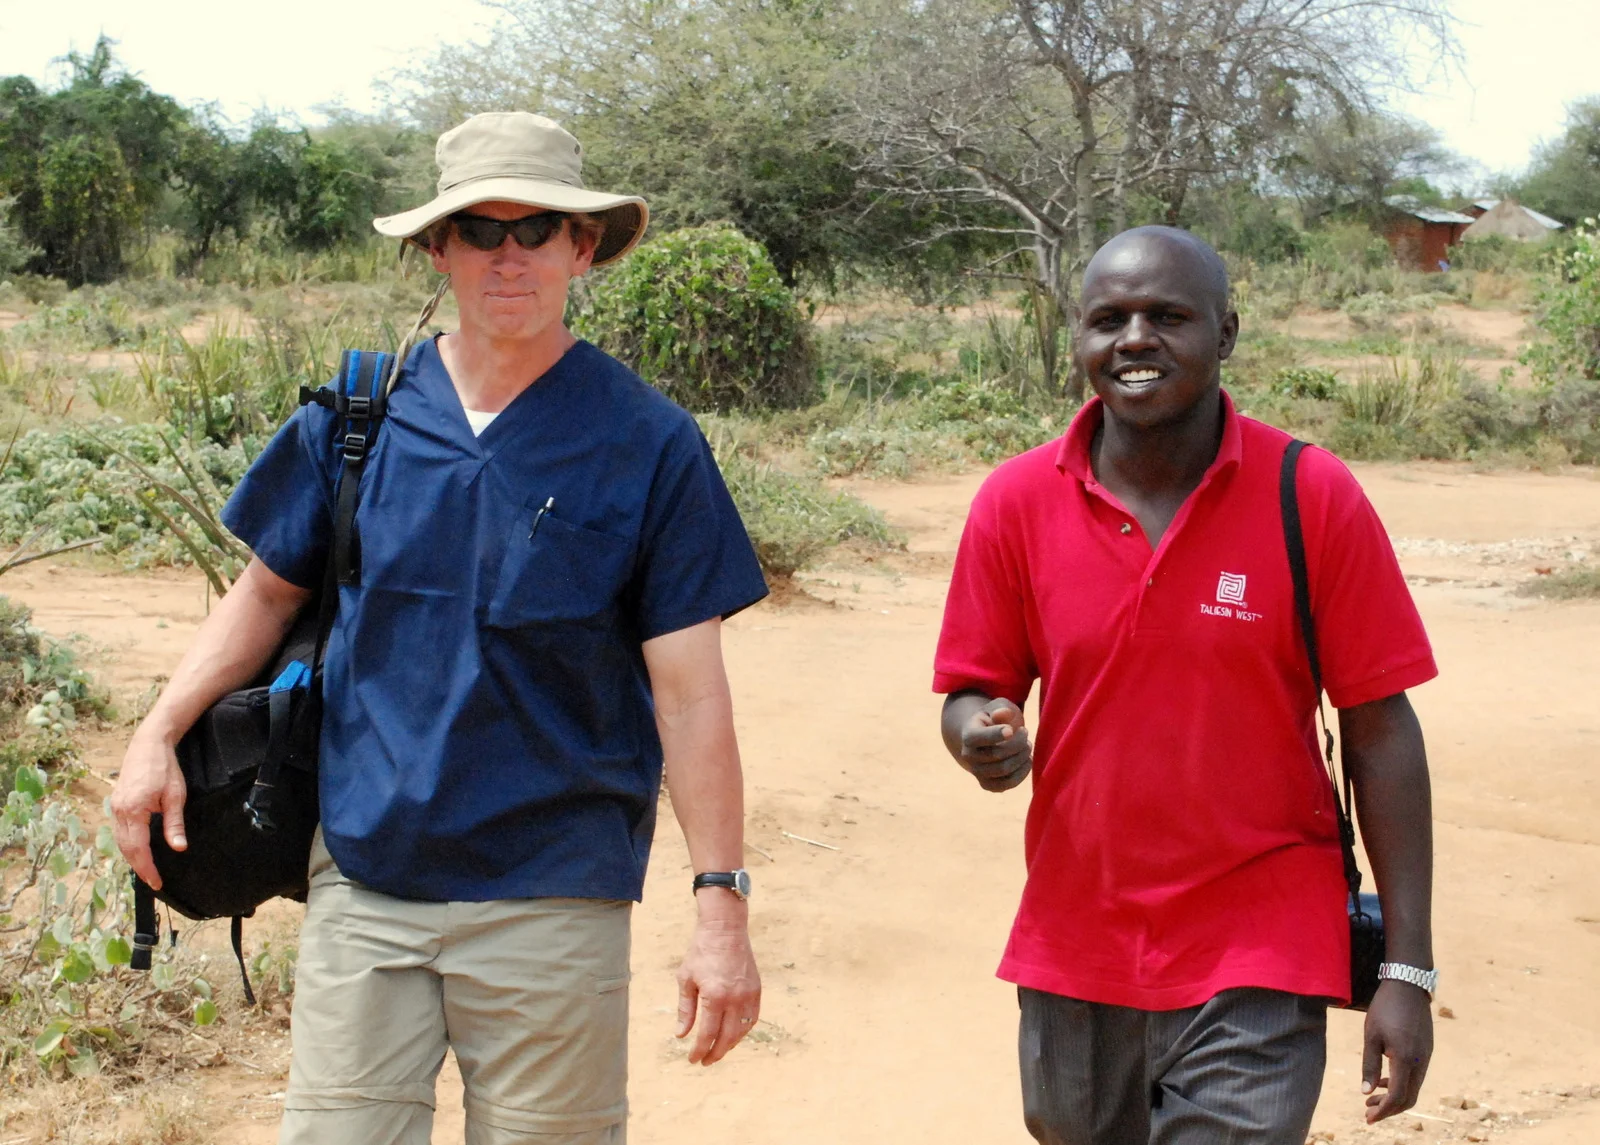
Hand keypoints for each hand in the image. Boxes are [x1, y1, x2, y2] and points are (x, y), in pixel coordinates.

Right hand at [110, 730, 187, 888]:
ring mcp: (114, 807)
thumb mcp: (175, 796)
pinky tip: (137, 850)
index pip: (138, 848)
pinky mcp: (116, 803)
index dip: (147, 868)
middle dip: (139, 867)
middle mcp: (119, 811)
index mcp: (133, 810)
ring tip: (146, 871)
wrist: (148, 744)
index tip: (157, 882)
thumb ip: (174, 824)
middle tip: (153, 882)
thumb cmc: (165, 768)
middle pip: (126, 848)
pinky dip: (127, 844)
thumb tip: (178, 848)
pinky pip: (119, 830)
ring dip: (132, 857)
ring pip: (120, 841)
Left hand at [675, 910, 760, 1065]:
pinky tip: (733, 1035)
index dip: (699, 1050)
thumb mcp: (686, 979)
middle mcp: (735, 998)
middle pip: (727, 1037)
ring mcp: (749, 994)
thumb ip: (685, 1009)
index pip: (707, 1033)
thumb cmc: (701, 951)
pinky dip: (743, 1031)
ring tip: (718, 1050)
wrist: (725, 928)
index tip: (692, 1060)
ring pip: (742, 1031)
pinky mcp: (757, 989)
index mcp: (714, 996)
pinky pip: (753, 1018)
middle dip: (715, 1053)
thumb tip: (681, 1036)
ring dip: (730, 1045)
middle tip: (705, 1061)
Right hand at [958, 697, 1031, 791]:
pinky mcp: (987, 784)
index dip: (997, 734)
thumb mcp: (998, 707)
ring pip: (1004, 770)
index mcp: (968, 734)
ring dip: (1022, 757)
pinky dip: (1021, 773)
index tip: (1012, 729)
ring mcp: (977, 772)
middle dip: (1018, 743)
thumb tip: (1001, 714)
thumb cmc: (995, 719)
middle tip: (1025, 732)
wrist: (985, 738)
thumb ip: (1001, 708)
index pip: (979, 737)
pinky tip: (1027, 760)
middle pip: (997, 754)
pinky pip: (1007, 784)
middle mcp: (968, 756)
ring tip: (1027, 745)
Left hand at [1361, 980, 1433, 1121]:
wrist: (1408, 985)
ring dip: (1394, 1097)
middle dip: (1389, 1109)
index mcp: (1405, 1059)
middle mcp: (1420, 1062)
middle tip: (1367, 1112)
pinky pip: (1416, 1076)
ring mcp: (1426, 1057)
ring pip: (1414, 1088)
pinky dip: (1401, 1084)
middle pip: (1409, 1098)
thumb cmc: (1385, 1008)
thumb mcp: (1371, 1036)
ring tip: (1371, 1098)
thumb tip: (1367, 1092)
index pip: (1398, 1096)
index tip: (1368, 1118)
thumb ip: (1370, 1065)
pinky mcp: (1426, 1051)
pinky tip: (1385, 1081)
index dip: (1383, 1110)